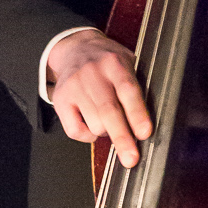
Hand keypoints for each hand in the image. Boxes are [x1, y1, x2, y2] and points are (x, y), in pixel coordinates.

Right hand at [46, 29, 152, 166]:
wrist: (75, 48)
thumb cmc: (108, 62)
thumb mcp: (128, 62)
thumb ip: (136, 87)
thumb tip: (147, 125)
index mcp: (115, 64)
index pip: (128, 90)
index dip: (137, 114)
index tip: (144, 133)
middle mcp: (93, 74)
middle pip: (108, 111)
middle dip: (122, 138)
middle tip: (131, 159)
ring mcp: (75, 86)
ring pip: (93, 124)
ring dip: (106, 132)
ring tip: (109, 122)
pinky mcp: (61, 99)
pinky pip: (74, 130)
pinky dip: (87, 136)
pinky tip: (92, 126)